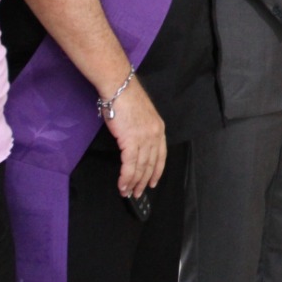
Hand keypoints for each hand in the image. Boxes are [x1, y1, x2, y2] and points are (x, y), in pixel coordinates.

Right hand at [103, 77, 165, 198]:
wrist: (119, 87)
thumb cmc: (125, 98)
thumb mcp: (141, 115)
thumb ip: (141, 130)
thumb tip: (134, 145)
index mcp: (159, 129)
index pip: (161, 156)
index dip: (157, 171)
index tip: (153, 182)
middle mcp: (155, 135)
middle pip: (151, 164)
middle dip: (144, 181)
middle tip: (138, 193)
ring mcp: (144, 138)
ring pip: (141, 168)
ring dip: (134, 183)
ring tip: (128, 193)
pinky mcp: (131, 140)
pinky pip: (130, 165)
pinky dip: (126, 177)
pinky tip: (123, 185)